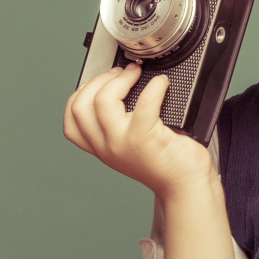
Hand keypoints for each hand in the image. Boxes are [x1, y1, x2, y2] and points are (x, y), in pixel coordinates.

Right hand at [63, 63, 215, 198]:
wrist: (186, 186)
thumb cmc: (165, 162)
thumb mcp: (130, 146)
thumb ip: (118, 125)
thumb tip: (120, 85)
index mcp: (100, 147)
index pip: (72, 119)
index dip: (82, 93)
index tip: (101, 82)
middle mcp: (106, 147)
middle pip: (81, 105)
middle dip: (100, 79)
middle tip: (122, 73)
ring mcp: (122, 143)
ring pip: (103, 100)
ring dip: (121, 78)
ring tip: (136, 73)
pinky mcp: (144, 139)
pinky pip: (144, 103)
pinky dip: (154, 87)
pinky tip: (162, 84)